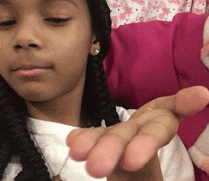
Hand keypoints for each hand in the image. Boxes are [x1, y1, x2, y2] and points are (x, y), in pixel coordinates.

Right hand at [66, 86, 208, 178]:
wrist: (126, 154)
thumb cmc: (146, 151)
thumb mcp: (159, 165)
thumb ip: (157, 173)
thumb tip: (179, 138)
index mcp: (162, 123)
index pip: (173, 112)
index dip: (184, 102)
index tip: (201, 96)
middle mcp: (142, 122)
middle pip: (143, 129)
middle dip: (132, 143)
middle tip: (122, 162)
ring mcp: (120, 128)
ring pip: (114, 134)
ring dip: (99, 144)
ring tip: (82, 156)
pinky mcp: (101, 135)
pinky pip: (92, 136)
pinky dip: (85, 139)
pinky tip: (73, 142)